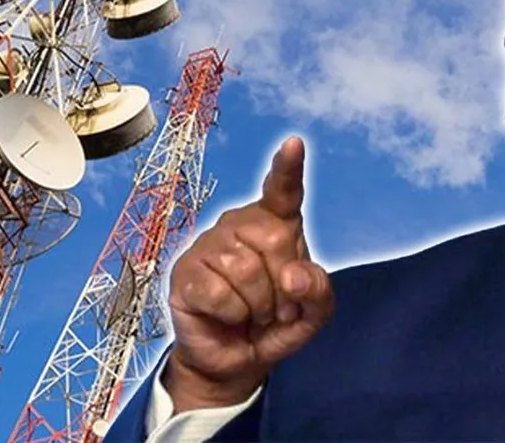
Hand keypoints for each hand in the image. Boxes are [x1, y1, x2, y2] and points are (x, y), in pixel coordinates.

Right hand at [163, 137, 333, 411]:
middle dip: (284, 285)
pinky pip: (219, 291)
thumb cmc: (275, 324)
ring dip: (259, 304)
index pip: (282, 190)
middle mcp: (239, 224)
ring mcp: (209, 245)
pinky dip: (233, 313)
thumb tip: (293, 275)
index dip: (288, 167)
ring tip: (253, 313)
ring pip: (245, 268)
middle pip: (274, 239)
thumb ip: (318, 291)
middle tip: (278, 307)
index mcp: (275, 223)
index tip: (294, 144)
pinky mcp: (186, 272)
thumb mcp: (313, 313)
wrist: (239, 359)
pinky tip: (227, 315)